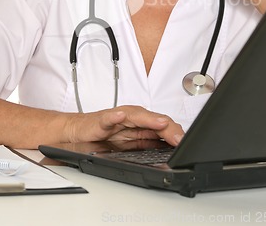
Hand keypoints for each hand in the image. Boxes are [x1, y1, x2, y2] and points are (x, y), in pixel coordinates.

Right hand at [64, 105, 183, 146]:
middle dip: (169, 129)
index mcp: (140, 124)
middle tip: (180, 138)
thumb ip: (148, 144)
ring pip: (136, 116)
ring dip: (149, 119)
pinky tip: (119, 117)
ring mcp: (117, 118)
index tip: (187, 144)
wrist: (77, 133)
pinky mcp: (101, 121)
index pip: (162, 127)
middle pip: (154, 121)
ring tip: (161, 123)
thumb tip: (169, 149)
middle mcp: (131, 118)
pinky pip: (108, 118)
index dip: (175, 134)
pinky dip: (114, 117)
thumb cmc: (102, 136)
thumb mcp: (129, 145)